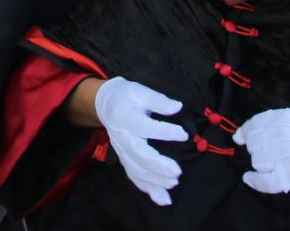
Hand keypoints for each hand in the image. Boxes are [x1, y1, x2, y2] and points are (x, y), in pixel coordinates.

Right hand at [93, 77, 187, 206]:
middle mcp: (121, 137)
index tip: (183, 134)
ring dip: (154, 180)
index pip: (143, 126)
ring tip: (173, 183)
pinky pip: (134, 177)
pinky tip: (163, 199)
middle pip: (138, 154)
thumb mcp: (140, 91)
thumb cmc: (126, 96)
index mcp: (125, 117)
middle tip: (177, 172)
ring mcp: (122, 151)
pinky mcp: (125, 160)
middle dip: (157, 165)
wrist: (106, 105)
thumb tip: (177, 107)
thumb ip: (158, 100)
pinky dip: (148, 190)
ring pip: (136, 169)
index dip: (163, 131)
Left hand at [234, 108, 289, 204]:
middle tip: (271, 154)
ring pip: (257, 161)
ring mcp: (281, 156)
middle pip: (254, 144)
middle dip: (258, 149)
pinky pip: (261, 181)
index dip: (245, 132)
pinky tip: (250, 179)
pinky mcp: (286, 177)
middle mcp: (278, 134)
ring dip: (262, 164)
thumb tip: (246, 132)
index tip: (240, 138)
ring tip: (276, 165)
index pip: (254, 125)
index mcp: (282, 118)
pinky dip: (254, 181)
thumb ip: (277, 122)